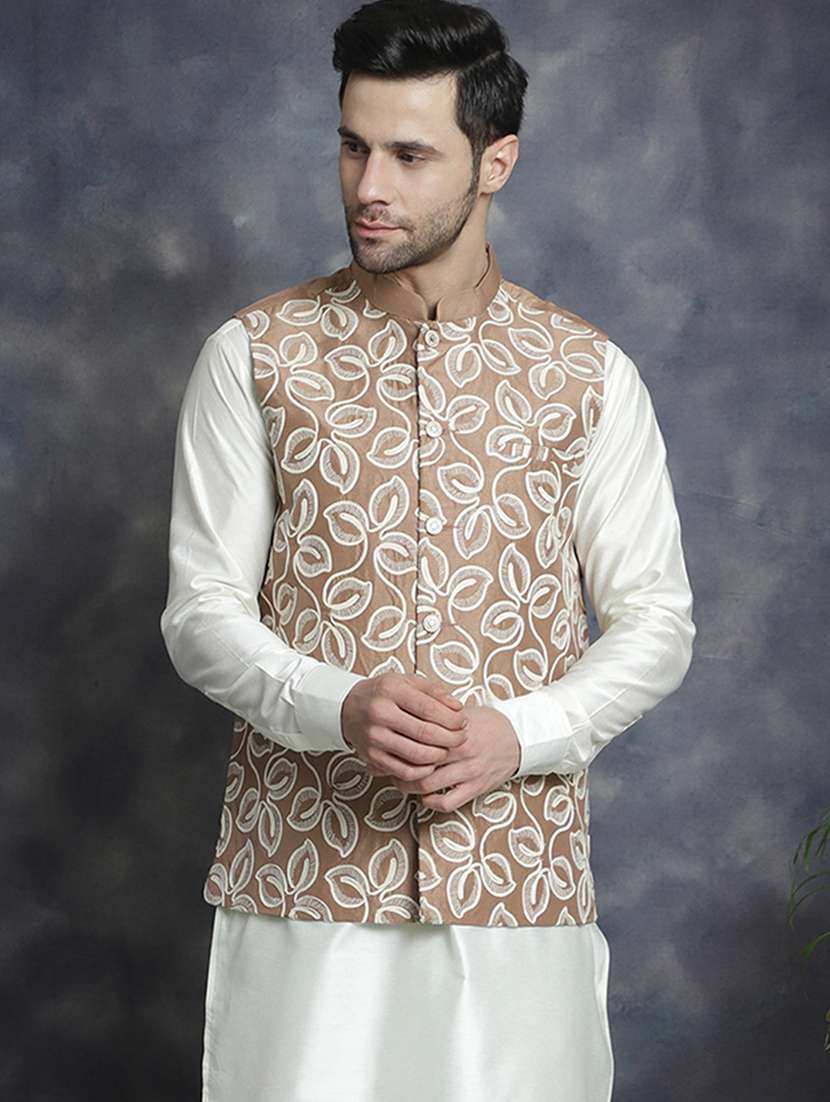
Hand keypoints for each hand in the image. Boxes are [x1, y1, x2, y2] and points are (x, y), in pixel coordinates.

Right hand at [341, 672, 469, 782]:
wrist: (347, 707)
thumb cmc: (382, 693)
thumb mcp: (406, 681)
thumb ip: (434, 692)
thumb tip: (458, 708)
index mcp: (391, 691)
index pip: (429, 709)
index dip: (452, 719)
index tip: (463, 722)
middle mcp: (380, 714)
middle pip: (426, 734)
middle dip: (451, 739)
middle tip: (461, 738)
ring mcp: (374, 738)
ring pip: (417, 755)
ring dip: (439, 755)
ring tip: (447, 749)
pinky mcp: (372, 757)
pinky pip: (404, 771)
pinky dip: (423, 770)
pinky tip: (430, 763)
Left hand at [394, 704, 520, 812]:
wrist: (518, 738)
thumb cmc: (486, 724)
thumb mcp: (461, 713)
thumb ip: (436, 716)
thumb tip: (405, 717)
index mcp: (453, 730)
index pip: (417, 738)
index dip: (398, 744)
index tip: (389, 745)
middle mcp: (460, 751)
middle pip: (417, 763)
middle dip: (398, 768)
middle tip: (389, 766)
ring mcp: (468, 771)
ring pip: (427, 785)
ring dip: (409, 787)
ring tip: (403, 782)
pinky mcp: (476, 788)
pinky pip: (447, 803)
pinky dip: (430, 802)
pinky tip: (425, 796)